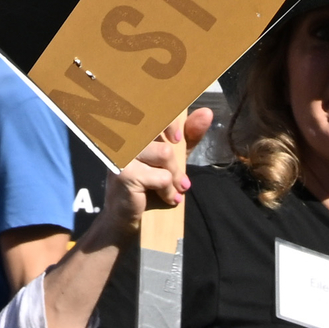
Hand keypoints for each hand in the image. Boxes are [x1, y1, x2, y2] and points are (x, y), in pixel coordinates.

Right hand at [87, 110, 207, 246]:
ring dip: (174, 177)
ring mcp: (122, 153)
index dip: (171, 120)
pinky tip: (168, 198)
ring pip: (165, 154)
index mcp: (135, 128)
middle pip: (165, 134)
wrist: (127, 216)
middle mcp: (125, 136)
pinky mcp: (124, 173)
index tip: (177, 139)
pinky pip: (161, 177)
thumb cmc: (149, 183)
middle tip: (181, 180)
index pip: (156, 111)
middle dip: (176, 162)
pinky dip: (169, 191)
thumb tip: (206, 112)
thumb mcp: (173, 157)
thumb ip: (188, 135)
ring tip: (174, 189)